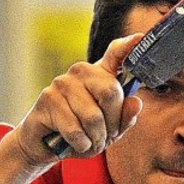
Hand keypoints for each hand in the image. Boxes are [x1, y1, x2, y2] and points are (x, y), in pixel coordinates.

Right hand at [12, 33, 145, 169]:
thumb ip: (124, 117)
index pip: (115, 54)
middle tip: (103, 136)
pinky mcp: (48, 99)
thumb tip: (136, 102)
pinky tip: (73, 143)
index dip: (128, 46)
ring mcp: (62, 82)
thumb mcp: (109, 130)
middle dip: (112, 124)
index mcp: (99, 75)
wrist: (43, 145)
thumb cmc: (80, 134)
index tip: (140, 38)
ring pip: (93, 117)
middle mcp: (81, 72)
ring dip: (95, 139)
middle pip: (111, 92)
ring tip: (87, 141)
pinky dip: (80, 144)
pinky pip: (75, 130)